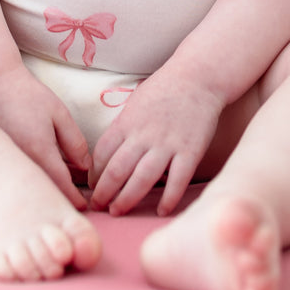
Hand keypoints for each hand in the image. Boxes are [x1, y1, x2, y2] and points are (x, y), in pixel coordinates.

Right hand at [0, 66, 91, 208]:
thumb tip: (86, 168)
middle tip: (78, 201)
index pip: (62, 187)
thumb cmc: (27, 95)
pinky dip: (33, 181)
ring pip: (32, 188)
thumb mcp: (59, 113)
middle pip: (47, 193)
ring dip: (48, 191)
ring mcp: (7, 165)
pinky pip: (20, 179)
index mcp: (40, 152)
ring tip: (63, 188)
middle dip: (63, 200)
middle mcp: (22, 163)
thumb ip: (75, 142)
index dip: (76, 200)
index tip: (85, 206)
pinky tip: (43, 174)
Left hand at [88, 71, 224, 215]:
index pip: (102, 153)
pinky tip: (161, 211)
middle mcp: (144, 135)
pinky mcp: (191, 151)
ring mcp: (168, 144)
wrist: (198, 77)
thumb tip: (106, 154)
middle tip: (97, 207)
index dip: (94, 174)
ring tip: (118, 212)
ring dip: (127, 199)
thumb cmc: (164, 90)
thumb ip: (122, 129)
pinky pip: (178, 181)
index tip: (91, 187)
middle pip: (117, 170)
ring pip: (142, 179)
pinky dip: (168, 199)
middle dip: (104, 193)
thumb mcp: (134, 104)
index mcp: (127, 122)